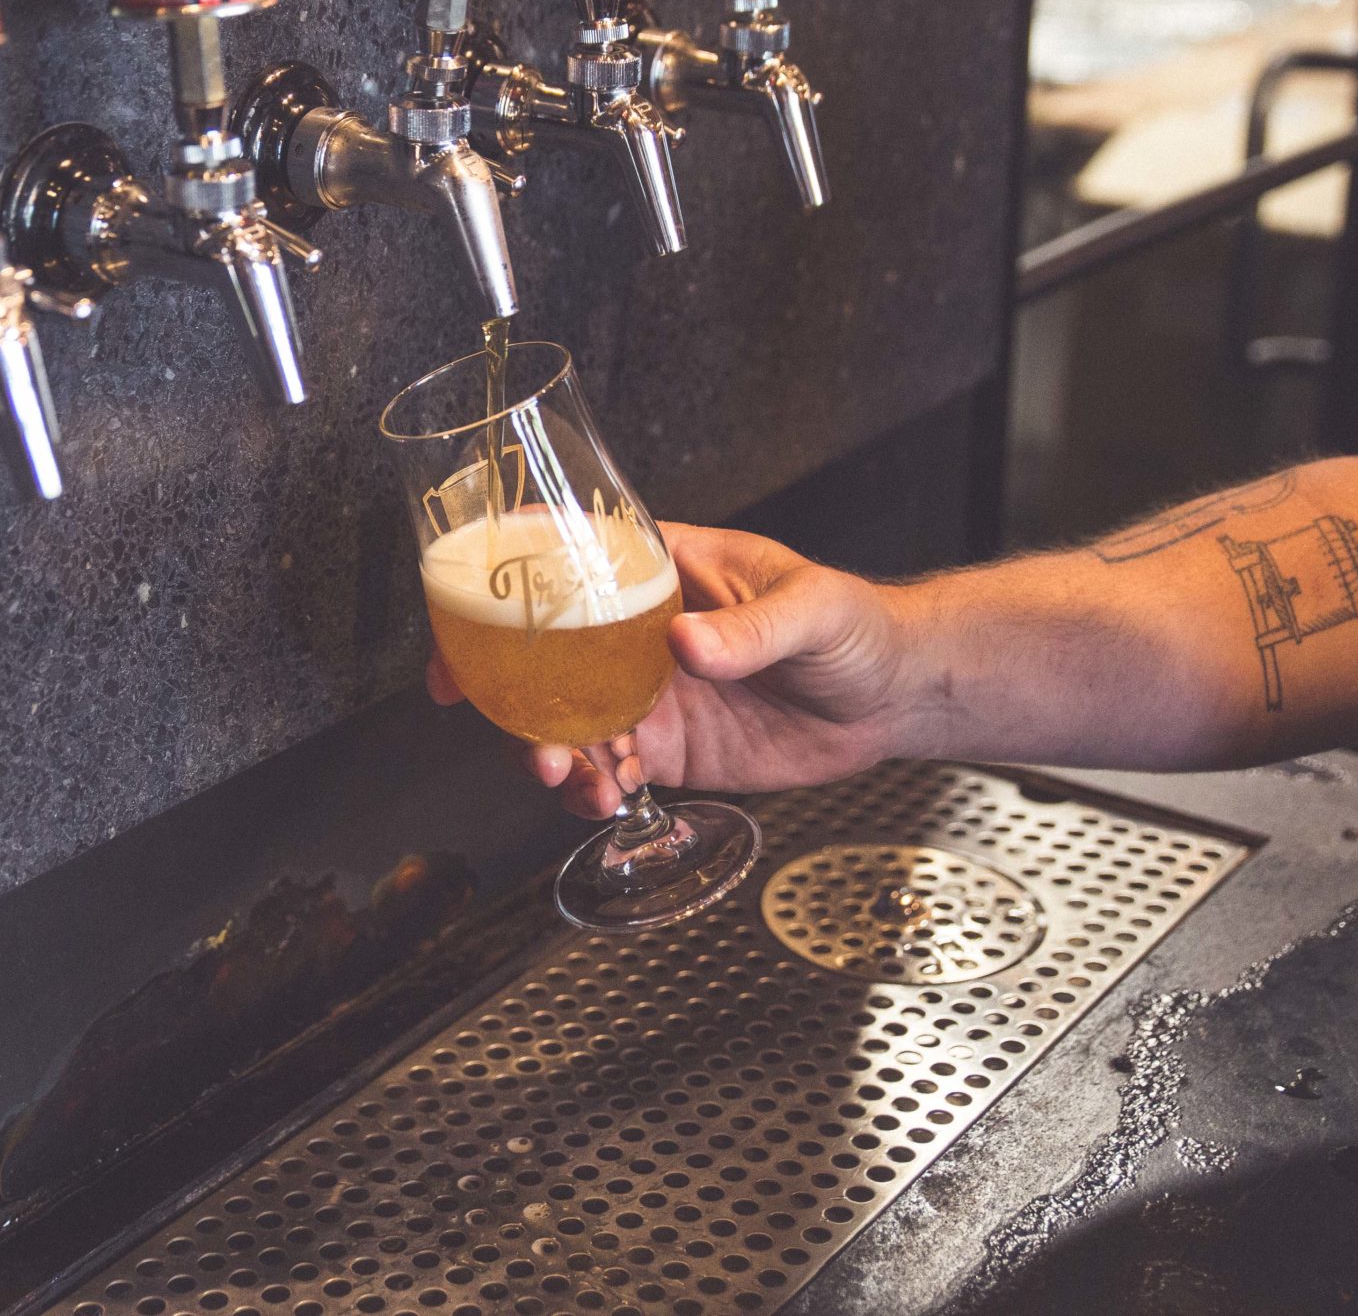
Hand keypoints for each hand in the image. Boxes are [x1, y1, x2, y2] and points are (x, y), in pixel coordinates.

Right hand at [428, 523, 905, 818]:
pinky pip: (608, 770)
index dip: (505, 579)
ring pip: (563, 718)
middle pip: (542, 651)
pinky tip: (602, 799)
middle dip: (505, 689)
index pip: (569, 558)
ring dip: (546, 749)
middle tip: (501, 722)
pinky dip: (590, 789)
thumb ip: (752, 629)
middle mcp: (639, 633)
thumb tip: (690, 644)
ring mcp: (647, 693)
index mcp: (664, 572)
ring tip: (566, 777)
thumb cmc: (857, 625)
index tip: (464, 609)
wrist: (893, 700)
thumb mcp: (813, 606)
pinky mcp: (668, 749)